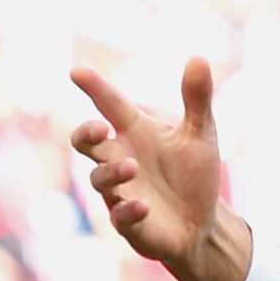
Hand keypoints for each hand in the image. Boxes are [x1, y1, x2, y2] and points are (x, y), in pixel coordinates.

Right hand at [68, 58, 251, 280]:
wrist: (202, 223)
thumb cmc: (193, 175)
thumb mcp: (201, 134)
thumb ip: (197, 99)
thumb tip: (198, 57)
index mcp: (135, 133)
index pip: (109, 105)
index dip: (94, 88)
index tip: (77, 71)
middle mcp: (120, 159)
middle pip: (85, 142)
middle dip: (86, 134)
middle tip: (100, 128)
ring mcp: (121, 192)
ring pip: (99, 179)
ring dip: (112, 172)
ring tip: (131, 166)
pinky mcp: (130, 223)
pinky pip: (120, 217)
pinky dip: (129, 211)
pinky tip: (144, 206)